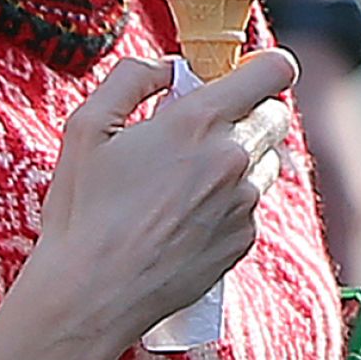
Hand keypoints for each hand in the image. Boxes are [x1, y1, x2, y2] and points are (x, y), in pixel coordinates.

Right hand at [36, 50, 296, 348]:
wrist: (92, 294)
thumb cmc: (84, 208)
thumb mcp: (87, 126)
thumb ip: (131, 78)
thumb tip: (168, 67)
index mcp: (198, 121)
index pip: (273, 72)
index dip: (264, 66)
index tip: (242, 75)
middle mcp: (232, 159)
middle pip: (276, 115)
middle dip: (248, 111)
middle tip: (202, 128)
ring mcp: (243, 204)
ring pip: (269, 161)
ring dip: (243, 156)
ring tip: (190, 175)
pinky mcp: (242, 241)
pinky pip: (253, 205)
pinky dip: (231, 200)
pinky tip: (186, 214)